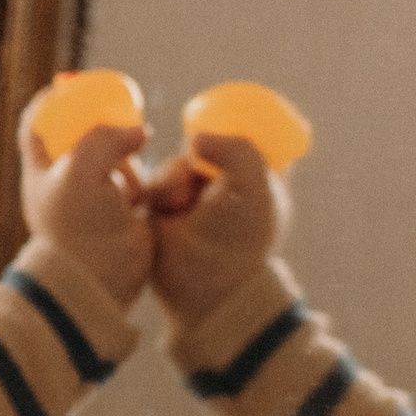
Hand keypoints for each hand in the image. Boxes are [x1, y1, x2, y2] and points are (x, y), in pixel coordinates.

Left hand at [17, 94, 149, 306]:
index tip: (75, 83)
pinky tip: (149, 189)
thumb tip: (135, 130)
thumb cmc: (81, 229)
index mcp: (41, 172)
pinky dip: (143, 180)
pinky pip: (132, 185)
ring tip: (137, 152)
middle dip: (99, 122)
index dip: (52, 100)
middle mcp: (60, 184)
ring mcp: (88, 201)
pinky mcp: (117, 216)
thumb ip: (103, 138)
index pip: (36, 124)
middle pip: (75, 138)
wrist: (101, 283)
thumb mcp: (81, 172)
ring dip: (125, 153)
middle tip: (123, 110)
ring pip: (108, 161)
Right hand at [146, 130, 289, 325]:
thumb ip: (238, 151)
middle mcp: (230, 182)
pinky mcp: (164, 209)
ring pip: (175, 163)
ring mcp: (196, 196)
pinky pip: (153, 182)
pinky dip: (155, 191)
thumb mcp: (254, 191)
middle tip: (201, 176)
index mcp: (262, 176)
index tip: (224, 131)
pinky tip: (163, 210)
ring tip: (178, 206)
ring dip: (173, 178)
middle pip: (207, 143)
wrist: (203, 288)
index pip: (253, 136)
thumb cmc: (240, 245)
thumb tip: (197, 137)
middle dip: (199, 155)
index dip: (238, 127)